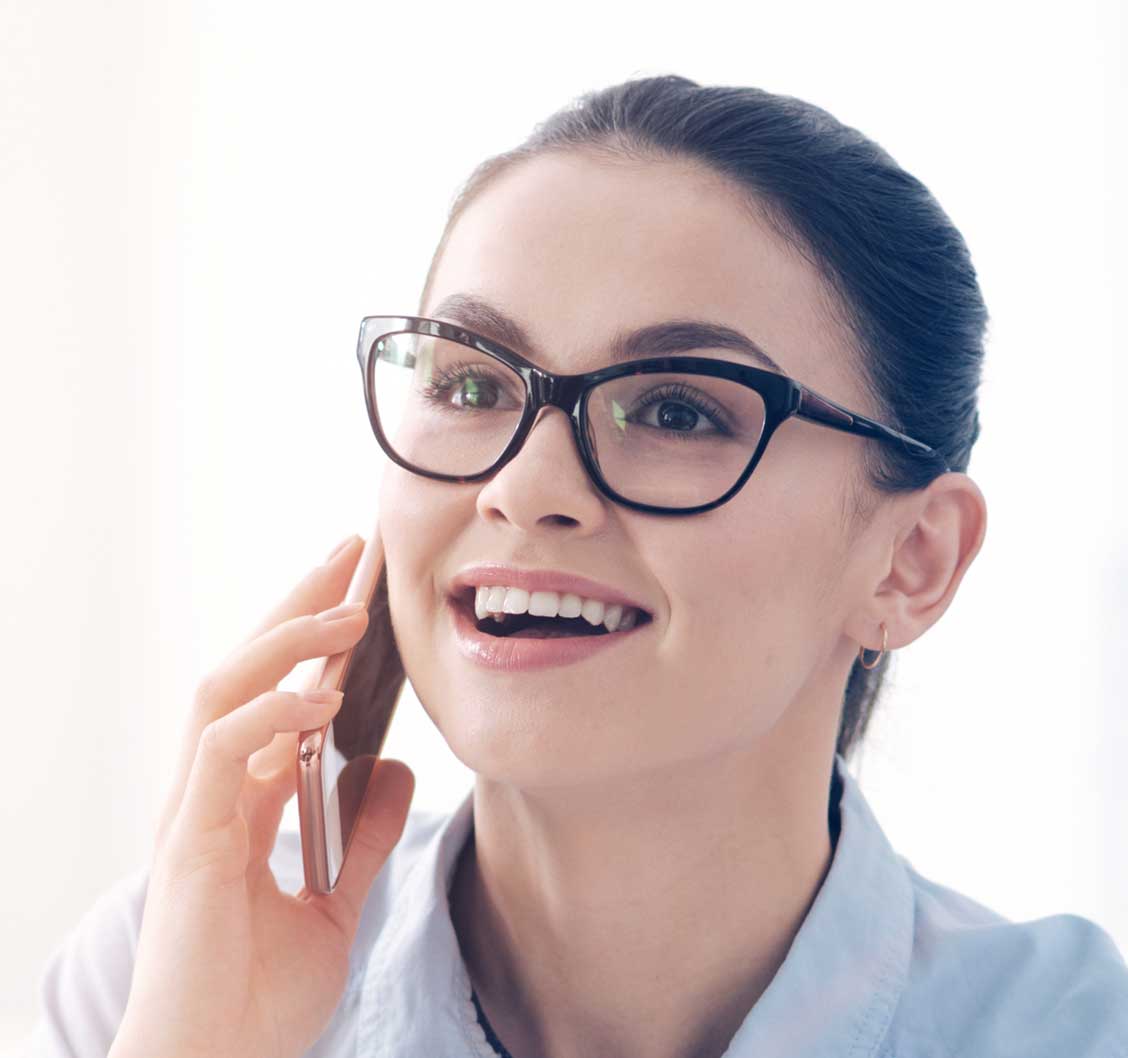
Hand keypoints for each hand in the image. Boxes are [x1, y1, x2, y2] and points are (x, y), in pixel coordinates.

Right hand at [110, 535, 414, 1057]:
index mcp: (241, 800)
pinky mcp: (191, 845)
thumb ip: (363, 833)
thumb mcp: (335, 901)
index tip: (359, 589)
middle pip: (243, 668)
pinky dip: (271, 715)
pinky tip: (323, 700)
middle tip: (349, 552)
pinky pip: (221, 751)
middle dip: (296, 605)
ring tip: (350, 611)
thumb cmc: (259, 998)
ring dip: (286, 641)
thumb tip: (395, 767)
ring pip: (222, 689)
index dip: (311, 636)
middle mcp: (211, 792)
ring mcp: (195, 813)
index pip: (273, 692)